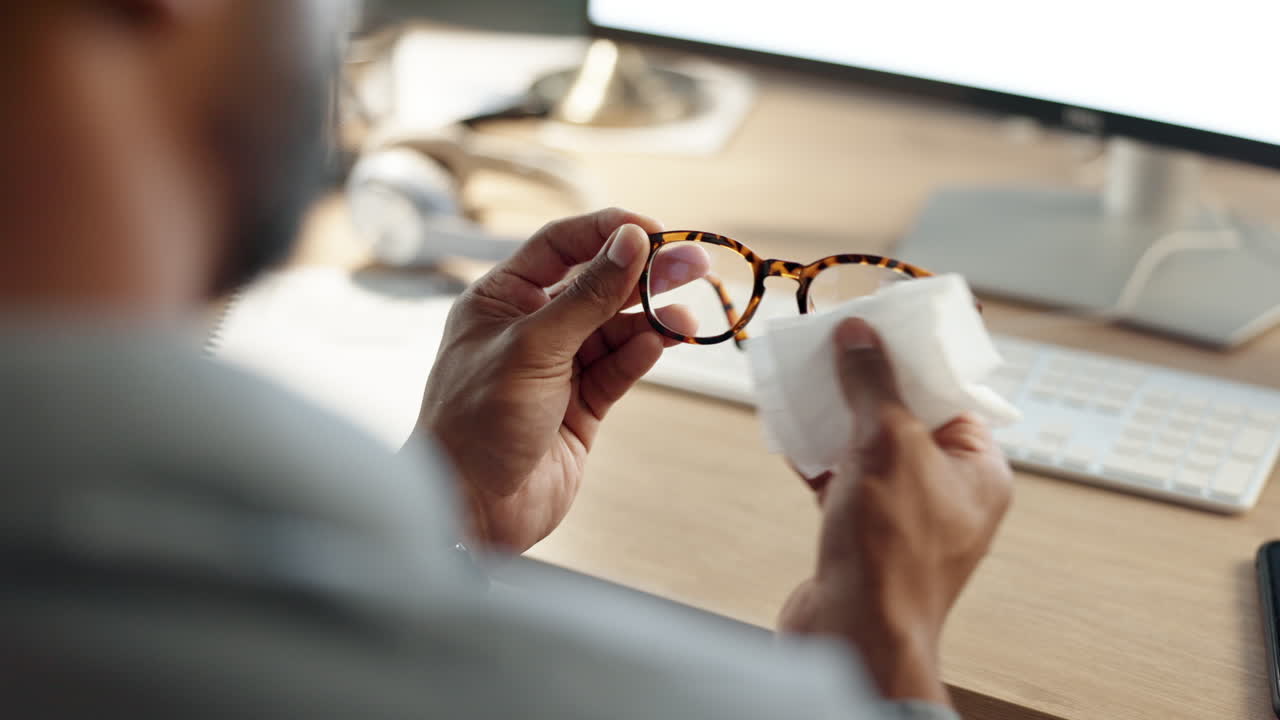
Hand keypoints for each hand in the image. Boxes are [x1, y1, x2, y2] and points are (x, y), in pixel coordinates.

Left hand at [413, 208, 702, 552]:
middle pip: (596, 284)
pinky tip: (660, 344)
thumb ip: (587, 295)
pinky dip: (639, 355)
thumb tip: (632, 242)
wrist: (472, 509)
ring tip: (686, 319)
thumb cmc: (477, 422)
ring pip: (614, 329)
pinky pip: (617, 369)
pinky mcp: (579, 406)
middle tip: (695, 262)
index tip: (654, 229)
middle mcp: (528, 327)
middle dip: (644, 273)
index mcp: (500, 299)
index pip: (560, 245)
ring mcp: (556, 368)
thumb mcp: (533, 348)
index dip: (607, 231)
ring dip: (650, 320)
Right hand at [777, 318, 1012, 706]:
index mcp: (979, 472)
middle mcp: (948, 495)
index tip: (877, 331)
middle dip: (867, 387)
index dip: (914, 361)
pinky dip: (817, 458)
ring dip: (836, 420)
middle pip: (907, 420)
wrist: (853, 634)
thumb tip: (860, 336)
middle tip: (834, 352)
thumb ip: (874, 384)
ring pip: (869, 451)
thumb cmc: (890, 549)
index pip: (951, 398)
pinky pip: (842, 482)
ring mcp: (904, 518)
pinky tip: (789, 435)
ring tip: (806, 386)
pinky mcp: (862, 537)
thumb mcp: (888, 444)